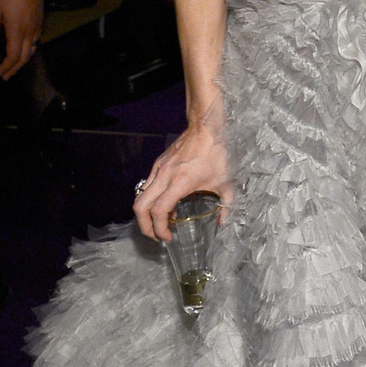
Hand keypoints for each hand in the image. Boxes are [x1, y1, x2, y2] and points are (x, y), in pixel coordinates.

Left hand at [0, 0, 42, 78]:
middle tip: (6, 76)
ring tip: (15, 66)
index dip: (6, 67)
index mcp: (16, 32)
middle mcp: (29, 33)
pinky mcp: (40, 22)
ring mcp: (36, 28)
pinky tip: (25, 48)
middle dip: (14, 69)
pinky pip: (36, 41)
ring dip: (23, 61)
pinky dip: (30, 50)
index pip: (13, 56)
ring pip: (32, 50)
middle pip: (24, 58)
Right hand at [132, 115, 232, 243]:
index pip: (158, 211)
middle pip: (140, 206)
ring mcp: (158, 169)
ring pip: (140, 196)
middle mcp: (163, 176)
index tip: (168, 237)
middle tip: (156, 236)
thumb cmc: (216, 154)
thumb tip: (223, 223)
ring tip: (162, 222)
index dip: (159, 229)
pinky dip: (151, 200)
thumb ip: (225, 206)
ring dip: (146, 213)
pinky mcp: (157, 164)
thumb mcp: (225, 183)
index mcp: (179, 183)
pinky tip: (167, 204)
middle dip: (144, 226)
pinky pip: (146, 186)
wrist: (206, 128)